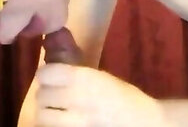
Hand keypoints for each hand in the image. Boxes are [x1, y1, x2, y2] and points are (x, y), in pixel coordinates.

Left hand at [35, 64, 163, 126]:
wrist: (145, 123)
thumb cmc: (126, 98)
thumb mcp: (102, 78)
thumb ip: (78, 74)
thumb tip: (54, 67)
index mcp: (84, 79)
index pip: (46, 74)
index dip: (46, 75)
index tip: (49, 76)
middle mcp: (77, 99)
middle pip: (42, 96)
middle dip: (45, 95)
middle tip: (53, 96)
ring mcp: (76, 122)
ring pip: (43, 117)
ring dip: (46, 114)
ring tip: (55, 113)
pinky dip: (54, 126)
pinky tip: (63, 122)